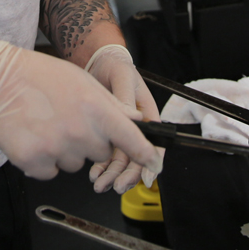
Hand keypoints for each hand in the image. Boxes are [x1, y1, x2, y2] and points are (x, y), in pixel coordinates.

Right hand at [0, 41, 160, 183]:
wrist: (0, 81)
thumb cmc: (42, 76)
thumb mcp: (83, 82)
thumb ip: (111, 104)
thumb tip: (136, 121)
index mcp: (96, 110)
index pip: (131, 139)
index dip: (146, 154)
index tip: (154, 163)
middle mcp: (80, 132)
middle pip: (101, 153)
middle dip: (90, 141)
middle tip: (70, 120)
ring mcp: (56, 149)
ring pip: (75, 164)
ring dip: (66, 151)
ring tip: (49, 125)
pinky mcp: (34, 162)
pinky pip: (51, 172)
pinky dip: (44, 161)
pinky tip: (35, 137)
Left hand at [84, 44, 163, 192]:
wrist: (99, 64)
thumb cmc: (117, 68)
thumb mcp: (123, 78)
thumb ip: (126, 100)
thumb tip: (132, 119)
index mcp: (148, 115)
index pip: (154, 143)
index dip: (151, 162)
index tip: (146, 178)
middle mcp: (137, 128)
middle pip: (136, 157)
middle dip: (127, 175)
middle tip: (116, 186)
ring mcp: (120, 133)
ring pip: (120, 160)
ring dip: (112, 174)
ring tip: (101, 184)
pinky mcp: (105, 134)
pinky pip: (106, 156)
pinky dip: (101, 167)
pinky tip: (94, 173)